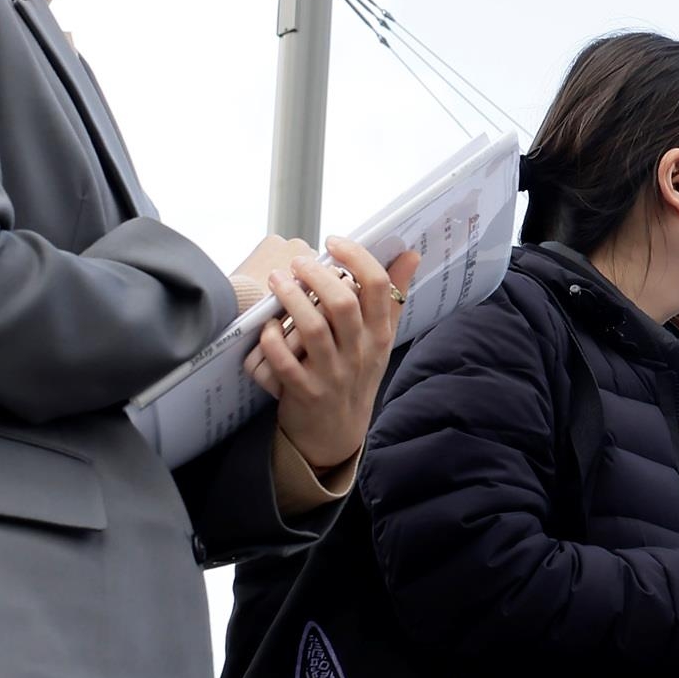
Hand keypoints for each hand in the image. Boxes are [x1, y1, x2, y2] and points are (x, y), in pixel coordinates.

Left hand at [245, 240, 413, 485]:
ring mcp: (332, 373)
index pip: (378, 287)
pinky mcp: (304, 392)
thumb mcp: (381, 338)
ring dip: (292, 299)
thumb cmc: (356, 376)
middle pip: (343, 304)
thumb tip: (410, 254)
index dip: (356, 257)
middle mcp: (359, 352)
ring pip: (313, 329)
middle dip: (317, 275)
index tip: (334, 242)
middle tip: (297, 262)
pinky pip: (285, 362)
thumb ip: (393, 295)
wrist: (337, 435)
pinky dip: (273, 340)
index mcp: (379, 334)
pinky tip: (268, 326)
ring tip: (277, 281)